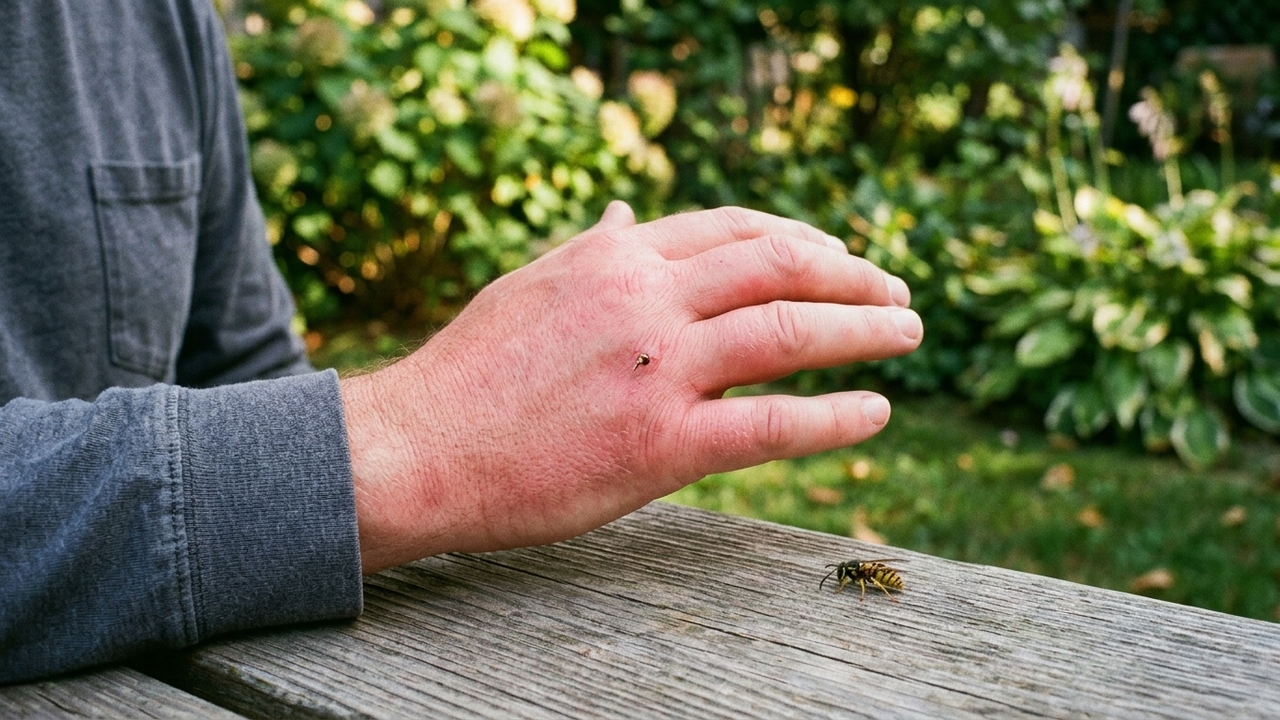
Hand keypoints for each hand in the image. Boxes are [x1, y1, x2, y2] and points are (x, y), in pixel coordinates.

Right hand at [341, 203, 921, 572]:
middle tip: (896, 291)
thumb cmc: (467, 375)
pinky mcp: (659, 445)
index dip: (800, 238)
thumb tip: (629, 222)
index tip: (837, 255)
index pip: (734, 228)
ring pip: (788, 331)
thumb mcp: (529, 288)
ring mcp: (656, 369)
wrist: (414, 450)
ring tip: (908, 333)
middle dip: (851, 273)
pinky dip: (834, 417)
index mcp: (616, 259)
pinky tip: (874, 412)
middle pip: (777, 265)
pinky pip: (769, 424)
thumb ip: (593, 255)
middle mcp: (645, 298)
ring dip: (863, 328)